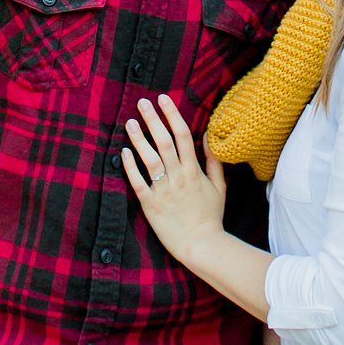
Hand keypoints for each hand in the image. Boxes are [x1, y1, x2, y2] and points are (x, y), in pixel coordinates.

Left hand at [123, 95, 227, 263]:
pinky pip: (138, 182)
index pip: (182, 135)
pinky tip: (124, 152)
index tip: (163, 98)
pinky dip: (130, 167)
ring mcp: (163, 190)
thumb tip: (209, 137)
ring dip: (139, 139)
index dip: (172, 114)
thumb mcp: (219, 187)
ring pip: (149, 158)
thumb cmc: (211, 217)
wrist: (202, 245)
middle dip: (153, 119)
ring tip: (130, 122)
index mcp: (194, 170)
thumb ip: (214, 162)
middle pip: (163, 141)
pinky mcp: (151, 205)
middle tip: (142, 102)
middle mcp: (178, 176)